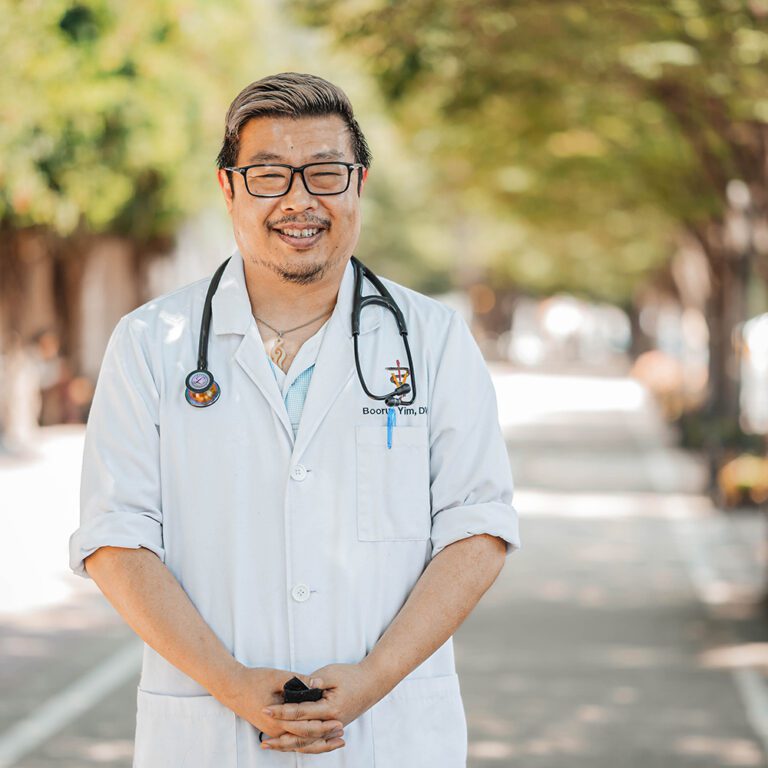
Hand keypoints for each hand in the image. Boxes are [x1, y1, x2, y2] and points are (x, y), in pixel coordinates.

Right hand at [218, 666, 344, 753]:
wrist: (232, 687)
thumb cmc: (254, 679)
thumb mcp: (278, 676)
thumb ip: (298, 681)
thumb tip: (317, 683)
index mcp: (278, 719)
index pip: (305, 727)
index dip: (323, 726)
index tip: (339, 722)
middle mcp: (275, 730)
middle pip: (304, 739)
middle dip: (324, 737)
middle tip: (342, 733)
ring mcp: (272, 732)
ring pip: (298, 743)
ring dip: (317, 742)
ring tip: (334, 739)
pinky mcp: (271, 729)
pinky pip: (291, 740)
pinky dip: (305, 740)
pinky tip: (316, 738)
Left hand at [259, 663, 383, 752]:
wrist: (373, 682)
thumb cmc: (352, 675)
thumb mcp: (332, 672)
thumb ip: (315, 680)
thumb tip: (301, 685)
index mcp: (330, 708)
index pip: (301, 713)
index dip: (282, 712)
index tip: (266, 710)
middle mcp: (332, 722)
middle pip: (302, 734)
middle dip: (281, 735)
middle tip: (263, 738)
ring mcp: (334, 728)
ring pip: (309, 742)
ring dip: (289, 745)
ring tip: (272, 745)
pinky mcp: (334, 728)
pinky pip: (316, 742)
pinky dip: (302, 745)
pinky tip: (291, 746)